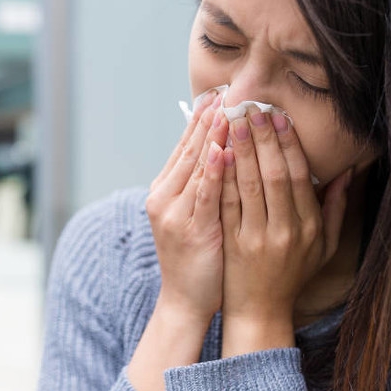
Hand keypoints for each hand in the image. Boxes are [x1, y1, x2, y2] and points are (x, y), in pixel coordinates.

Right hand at [146, 90, 230, 325]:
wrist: (184, 301)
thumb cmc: (196, 258)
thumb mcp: (194, 214)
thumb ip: (203, 183)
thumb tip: (220, 148)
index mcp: (165, 191)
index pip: (185, 146)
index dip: (201, 119)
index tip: (218, 93)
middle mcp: (164, 197)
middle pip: (188, 149)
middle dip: (208, 119)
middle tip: (225, 89)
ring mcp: (174, 213)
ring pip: (195, 166)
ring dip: (211, 135)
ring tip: (226, 109)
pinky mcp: (191, 229)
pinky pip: (203, 194)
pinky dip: (211, 170)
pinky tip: (221, 149)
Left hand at [220, 109, 353, 332]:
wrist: (260, 311)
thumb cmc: (292, 274)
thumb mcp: (324, 246)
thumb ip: (335, 208)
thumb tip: (346, 171)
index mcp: (308, 227)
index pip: (298, 176)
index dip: (288, 143)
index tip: (279, 115)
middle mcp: (284, 230)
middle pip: (273, 175)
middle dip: (263, 138)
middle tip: (252, 107)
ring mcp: (256, 237)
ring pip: (248, 185)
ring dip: (240, 149)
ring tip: (231, 120)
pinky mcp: (231, 243)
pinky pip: (226, 203)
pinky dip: (221, 176)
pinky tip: (216, 153)